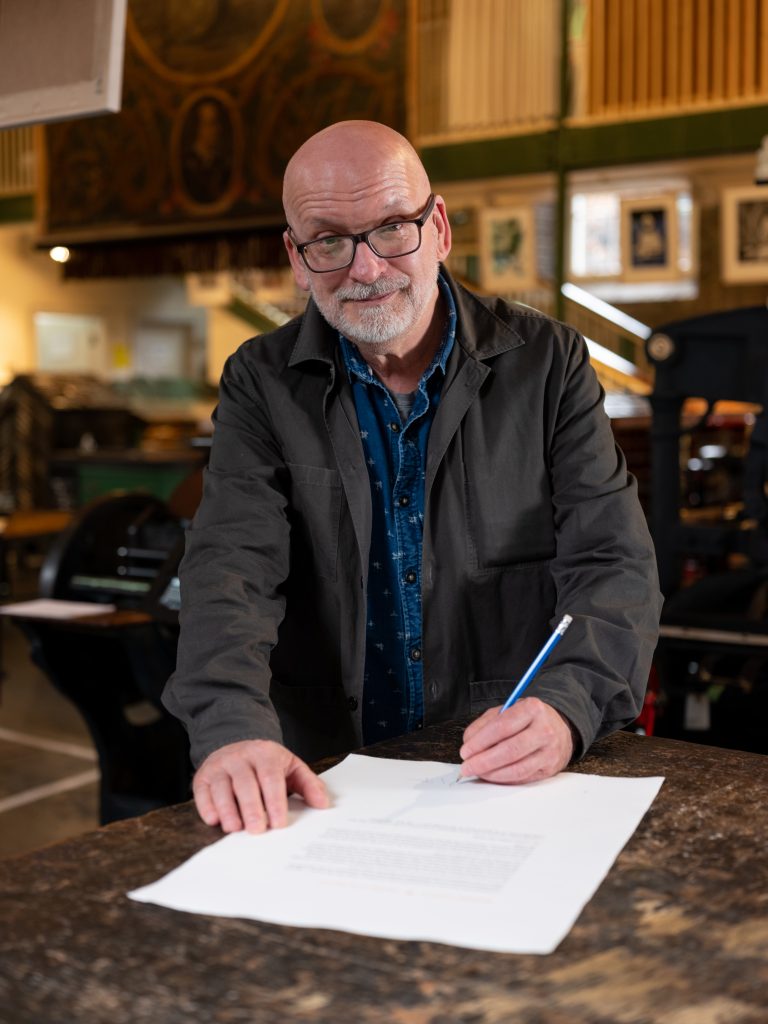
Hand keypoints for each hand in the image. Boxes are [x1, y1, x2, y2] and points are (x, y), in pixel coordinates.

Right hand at [192, 739, 329, 833]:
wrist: (236, 743)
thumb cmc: (267, 763)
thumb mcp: (291, 767)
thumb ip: (308, 784)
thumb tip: (323, 804)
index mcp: (265, 754)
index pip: (270, 777)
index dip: (275, 801)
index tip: (279, 823)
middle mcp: (240, 757)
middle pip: (245, 783)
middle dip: (251, 808)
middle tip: (258, 830)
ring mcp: (220, 766)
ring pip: (222, 787)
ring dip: (228, 809)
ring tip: (236, 828)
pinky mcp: (203, 777)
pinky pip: (202, 792)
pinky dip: (206, 806)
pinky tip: (214, 819)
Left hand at [458, 698, 573, 783]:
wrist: (559, 729)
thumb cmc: (529, 719)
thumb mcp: (507, 710)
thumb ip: (485, 724)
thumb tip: (469, 742)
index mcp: (532, 709)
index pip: (502, 727)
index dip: (480, 742)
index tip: (465, 751)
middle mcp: (544, 730)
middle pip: (509, 750)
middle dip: (483, 762)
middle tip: (467, 766)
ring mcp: (550, 751)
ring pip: (517, 769)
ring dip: (492, 774)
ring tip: (477, 772)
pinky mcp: (550, 769)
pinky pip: (523, 778)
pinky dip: (504, 779)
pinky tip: (492, 776)